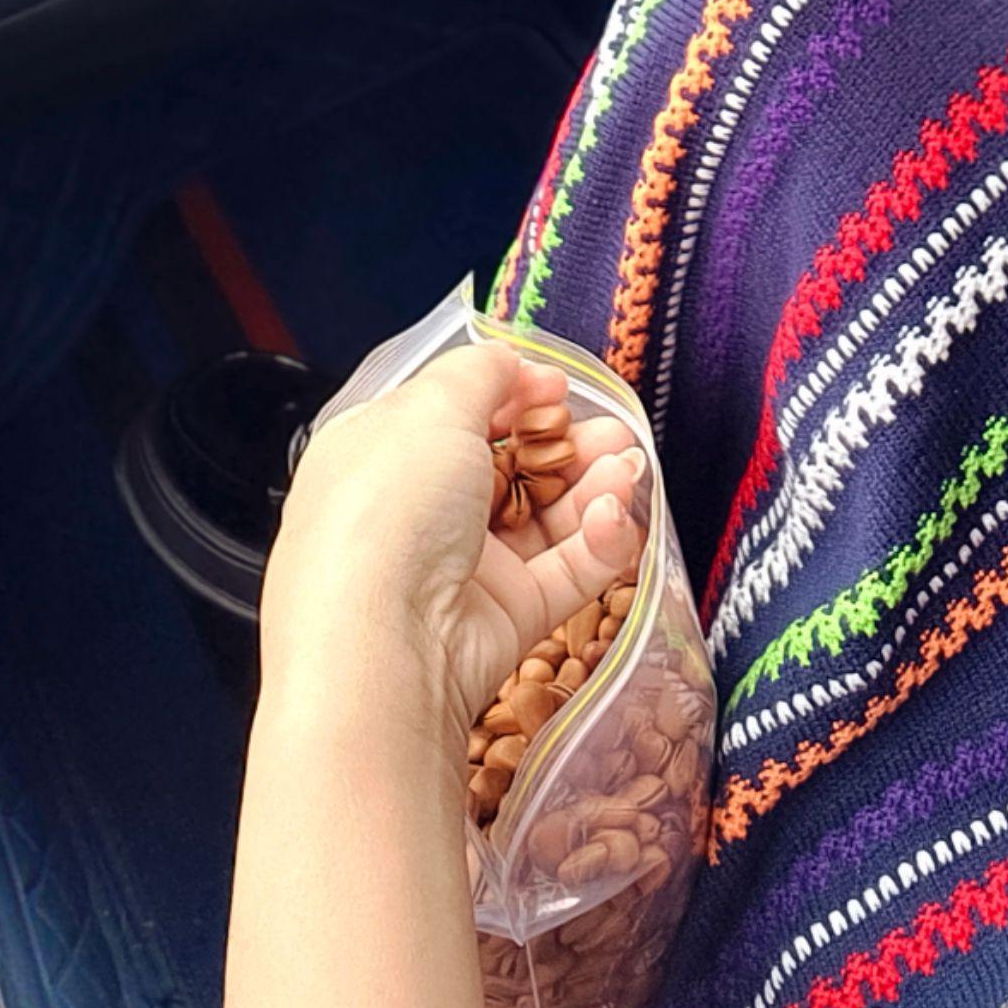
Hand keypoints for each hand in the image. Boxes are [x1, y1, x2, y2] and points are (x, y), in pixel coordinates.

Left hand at [260, 342, 642, 756]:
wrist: (384, 647)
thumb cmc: (387, 515)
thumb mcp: (428, 410)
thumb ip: (477, 374)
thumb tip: (507, 360)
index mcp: (380, 455)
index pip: (453, 414)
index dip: (510, 394)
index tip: (556, 386)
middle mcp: (418, 512)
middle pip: (511, 465)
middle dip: (567, 441)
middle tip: (610, 429)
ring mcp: (463, 568)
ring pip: (546, 517)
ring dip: (593, 485)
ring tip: (626, 465)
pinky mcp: (506, 617)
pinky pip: (565, 571)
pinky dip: (598, 541)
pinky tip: (612, 514)